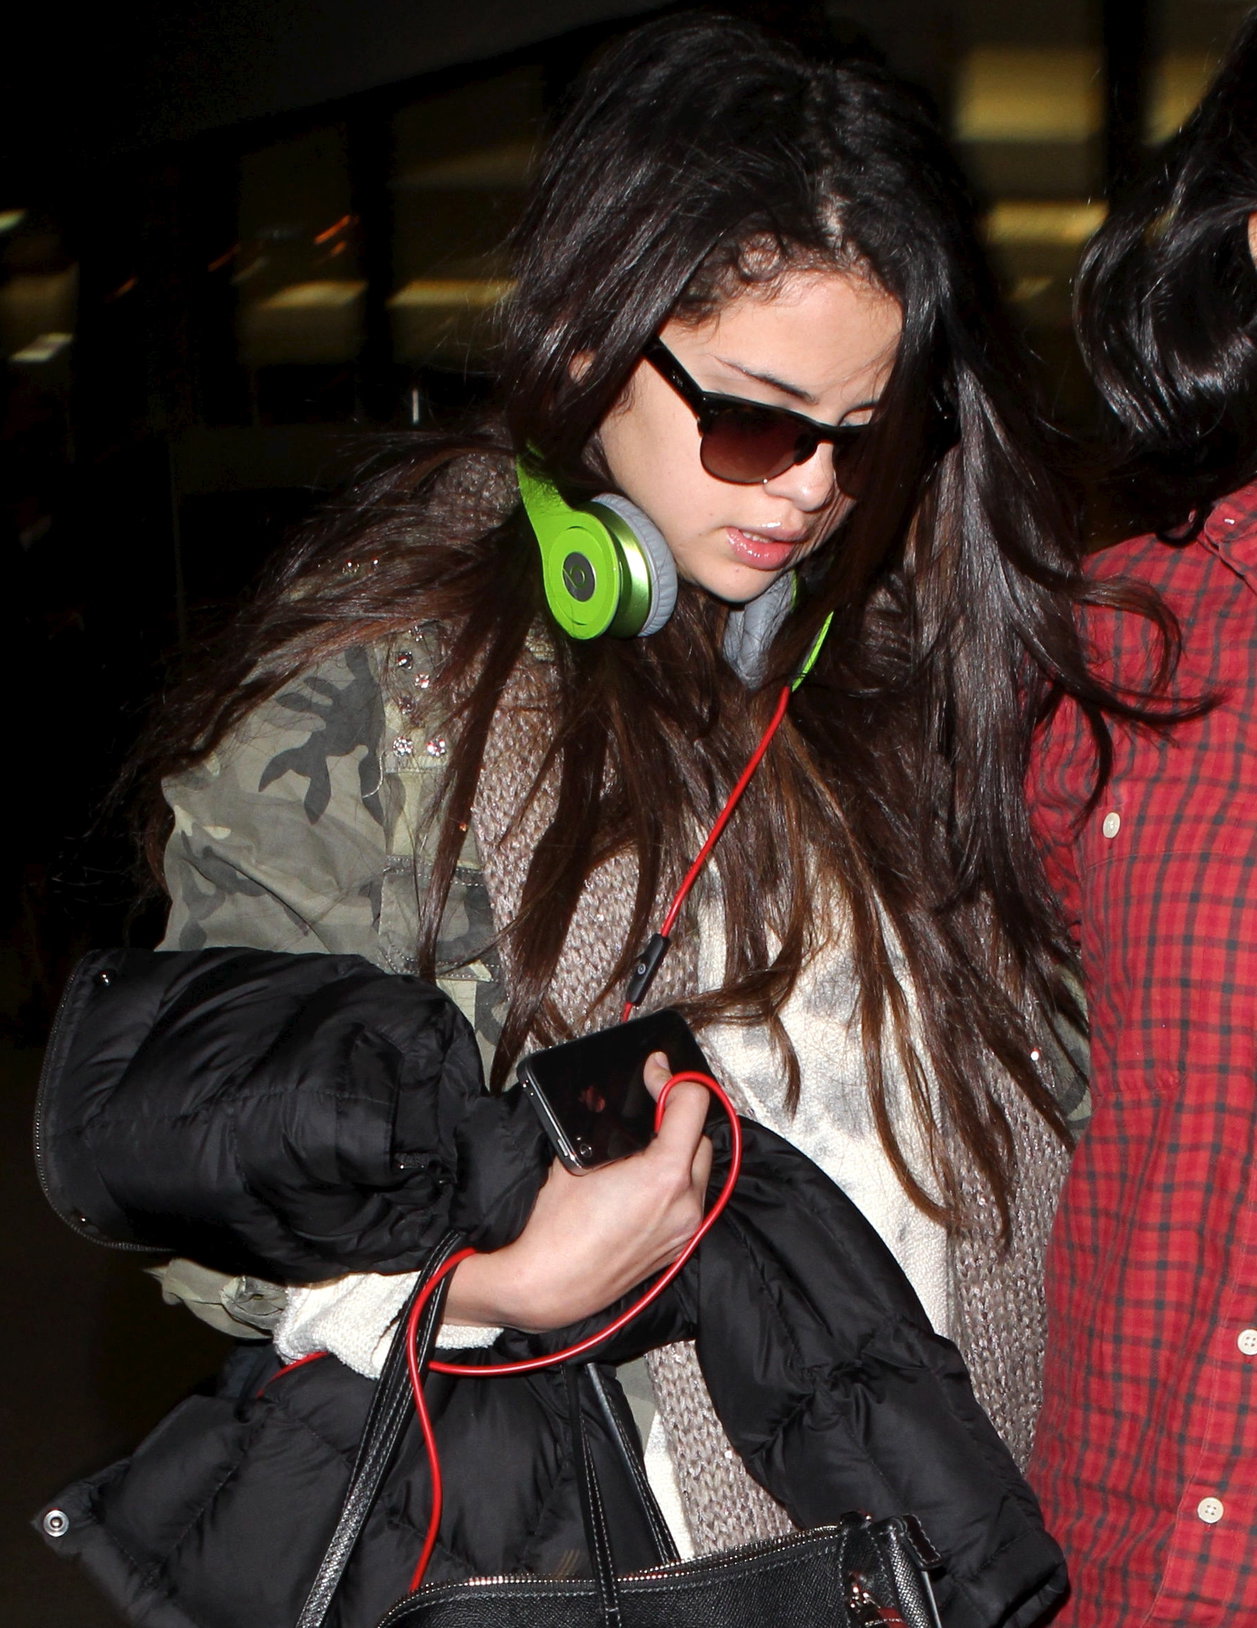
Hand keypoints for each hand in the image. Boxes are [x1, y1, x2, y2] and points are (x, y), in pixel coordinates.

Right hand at [445, 1053, 712, 1331]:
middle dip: (677, 1118)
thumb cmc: (556, 1230)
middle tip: (647, 1111)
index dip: (671, 1080)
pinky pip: (691, 1201)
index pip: (692, 1103)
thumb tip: (607, 1102)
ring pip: (700, 1170)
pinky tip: (645, 1183)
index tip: (654, 1073)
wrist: (550, 1285)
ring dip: (680, 1151)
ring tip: (646, 1148)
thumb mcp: (574, 1159)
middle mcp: (685, 1203)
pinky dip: (677, 1184)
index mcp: (665, 1176)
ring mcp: (685, 1229)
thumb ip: (602, 1125)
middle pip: (701, 1136)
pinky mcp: (678, 1248)